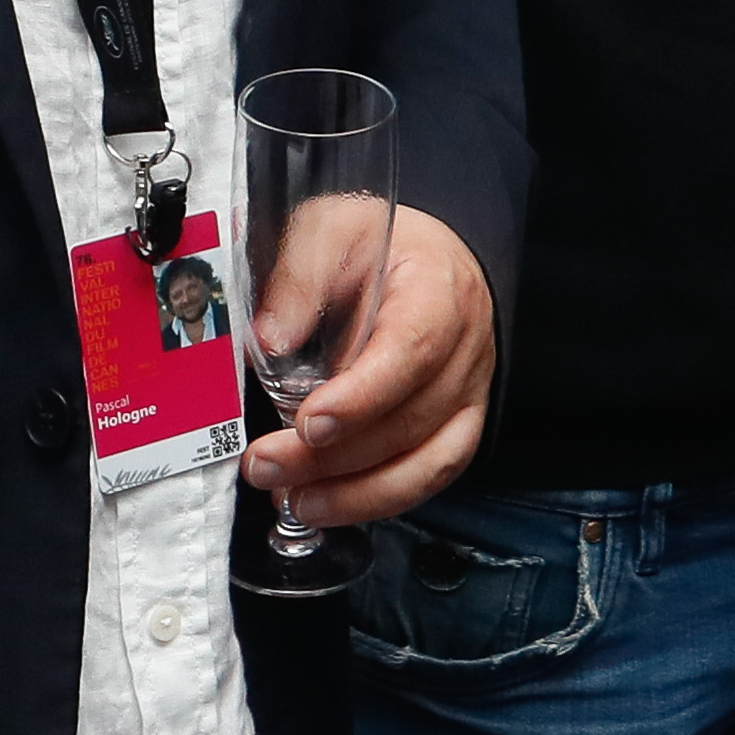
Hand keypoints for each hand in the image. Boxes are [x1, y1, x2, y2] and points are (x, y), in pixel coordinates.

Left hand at [245, 210, 491, 526]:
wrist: (430, 260)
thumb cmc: (380, 246)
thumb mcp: (333, 229)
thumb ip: (301, 275)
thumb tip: (272, 338)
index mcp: (439, 291)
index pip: (413, 350)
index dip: (363, 395)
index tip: (309, 421)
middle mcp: (467, 349)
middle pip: (411, 418)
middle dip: (333, 455)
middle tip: (266, 463)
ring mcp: (469, 395)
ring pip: (426, 462)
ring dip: (356, 493)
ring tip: (292, 498)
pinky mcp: (458, 428)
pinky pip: (426, 478)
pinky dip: (376, 501)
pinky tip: (325, 505)